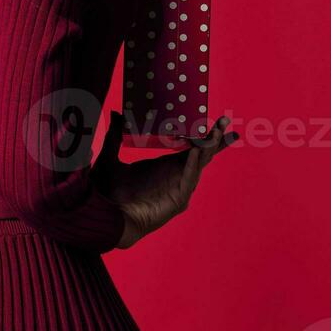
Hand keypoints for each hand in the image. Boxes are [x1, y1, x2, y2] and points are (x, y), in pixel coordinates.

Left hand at [92, 112, 238, 249]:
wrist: (106, 217)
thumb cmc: (109, 192)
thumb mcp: (111, 158)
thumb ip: (114, 136)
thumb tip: (116, 113)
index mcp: (165, 165)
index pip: (190, 147)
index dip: (203, 134)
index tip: (214, 120)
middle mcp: (176, 175)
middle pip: (202, 154)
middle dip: (214, 138)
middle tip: (224, 120)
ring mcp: (179, 187)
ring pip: (199, 165)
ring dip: (208, 148)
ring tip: (215, 132)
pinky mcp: (178, 199)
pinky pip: (188, 179)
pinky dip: (193, 165)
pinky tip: (197, 151)